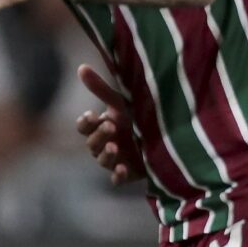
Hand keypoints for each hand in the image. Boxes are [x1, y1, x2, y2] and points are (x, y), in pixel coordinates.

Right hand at [74, 62, 143, 184]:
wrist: (167, 134)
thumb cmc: (138, 116)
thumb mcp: (121, 102)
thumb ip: (100, 88)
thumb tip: (80, 66)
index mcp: (101, 127)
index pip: (84, 127)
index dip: (85, 123)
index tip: (91, 115)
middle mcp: (105, 144)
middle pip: (92, 144)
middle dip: (99, 135)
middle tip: (110, 126)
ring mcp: (116, 160)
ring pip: (103, 161)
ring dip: (106, 155)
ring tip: (115, 146)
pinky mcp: (129, 174)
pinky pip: (118, 180)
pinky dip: (118, 176)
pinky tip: (123, 169)